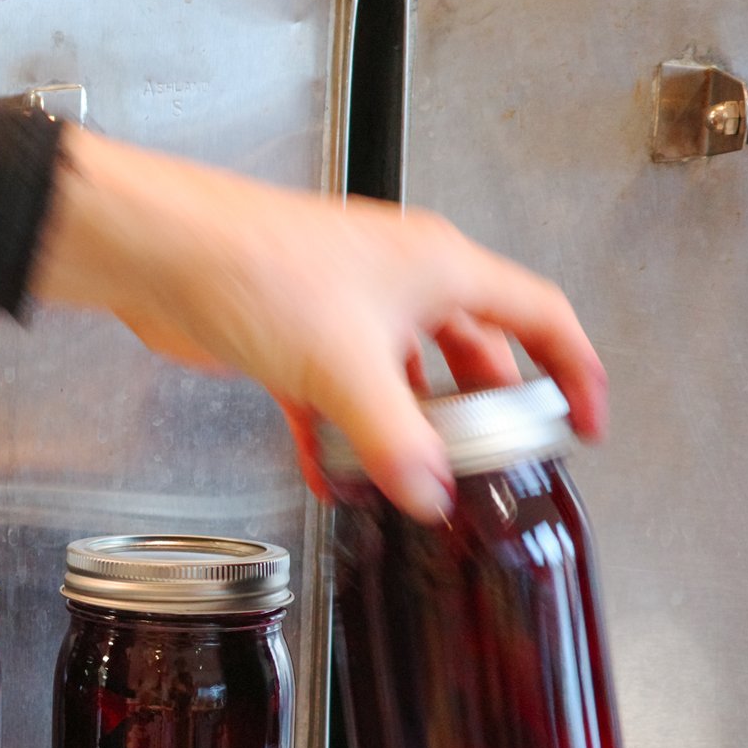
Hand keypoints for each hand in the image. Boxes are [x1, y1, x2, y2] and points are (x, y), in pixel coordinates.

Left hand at [31, 126, 606, 521]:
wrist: (164, 253)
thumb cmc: (256, 267)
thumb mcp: (347, 368)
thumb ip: (396, 439)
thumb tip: (431, 493)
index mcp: (441, 270)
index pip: (540, 316)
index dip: (574, 369)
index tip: (583, 421)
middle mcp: (401, 284)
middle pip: (470, 353)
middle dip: (483, 414)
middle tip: (493, 464)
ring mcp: (346, 310)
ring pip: (400, 381)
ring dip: (406, 433)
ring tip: (416, 484)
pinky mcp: (293, 338)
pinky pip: (335, 398)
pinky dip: (341, 439)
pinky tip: (337, 479)